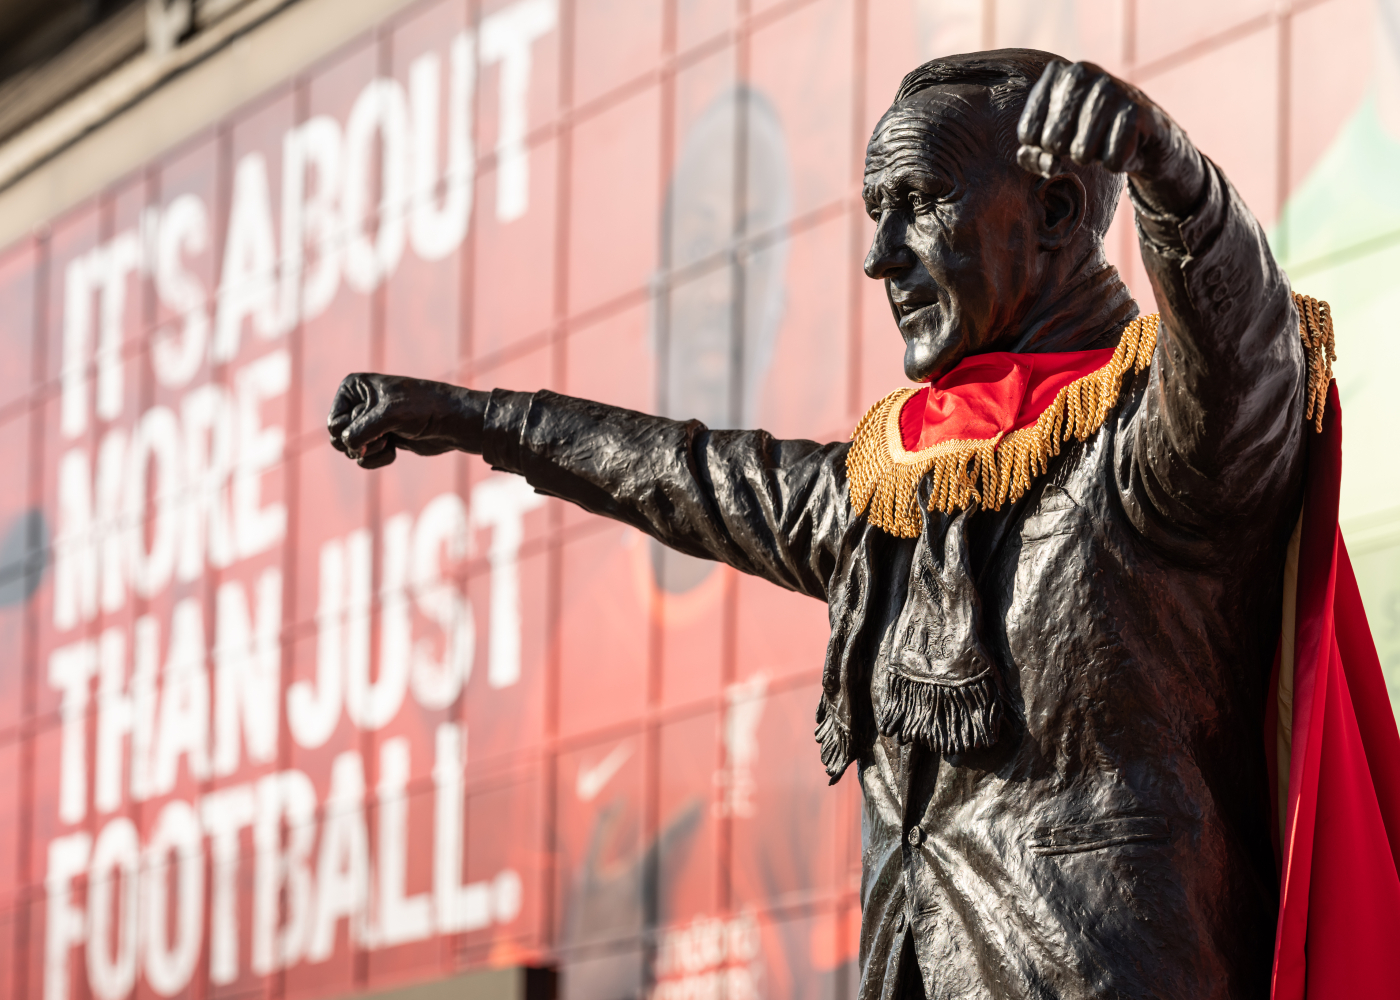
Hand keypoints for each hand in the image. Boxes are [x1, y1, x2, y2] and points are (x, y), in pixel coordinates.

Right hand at [327, 373, 484, 468]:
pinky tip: (395, 449)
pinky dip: (378, 459)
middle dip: (360, 443)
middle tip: (382, 437)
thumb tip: (348, 448)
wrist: (451, 422)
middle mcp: (357, 403)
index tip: (377, 424)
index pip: (335, 422)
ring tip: (389, 441)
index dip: (354, 430)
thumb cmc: (422, 408)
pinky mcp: (380, 439)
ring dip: (370, 452)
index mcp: (354, 388)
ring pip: (350, 450)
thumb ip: (360, 432)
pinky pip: (364, 459)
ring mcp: (368, 422)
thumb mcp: (389, 415)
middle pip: (337, 438)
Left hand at [1016, 60, 1204, 213]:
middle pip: (1052, 143)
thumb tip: (1045, 162)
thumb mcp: (1053, 144)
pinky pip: (1111, 160)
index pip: (1027, 133)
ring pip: (1081, 153)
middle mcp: (1081, 72)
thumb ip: (1032, 156)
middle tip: (1087, 138)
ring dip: (1094, 157)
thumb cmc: (1090, 136)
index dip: (1042, 149)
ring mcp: (1110, 88)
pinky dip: (1117, 162)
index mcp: (1056, 75)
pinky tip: (1126, 143)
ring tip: (1105, 139)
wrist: (1144, 134)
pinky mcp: (1135, 110)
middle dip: (1068, 153)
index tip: (1062, 136)